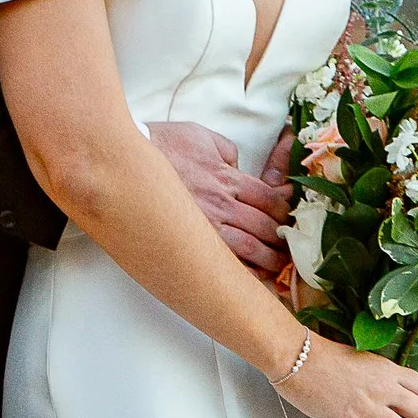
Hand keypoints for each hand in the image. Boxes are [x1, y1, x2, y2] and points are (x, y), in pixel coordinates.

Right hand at [145, 121, 289, 275]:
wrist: (125, 161)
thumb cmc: (162, 146)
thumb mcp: (200, 135)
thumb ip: (227, 150)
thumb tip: (238, 165)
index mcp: (226, 177)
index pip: (270, 198)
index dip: (286, 211)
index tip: (292, 218)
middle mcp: (220, 205)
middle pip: (265, 226)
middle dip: (282, 238)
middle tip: (291, 246)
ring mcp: (204, 226)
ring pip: (248, 249)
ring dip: (268, 260)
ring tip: (278, 268)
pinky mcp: (188, 241)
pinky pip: (220, 262)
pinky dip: (239, 274)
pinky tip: (249, 281)